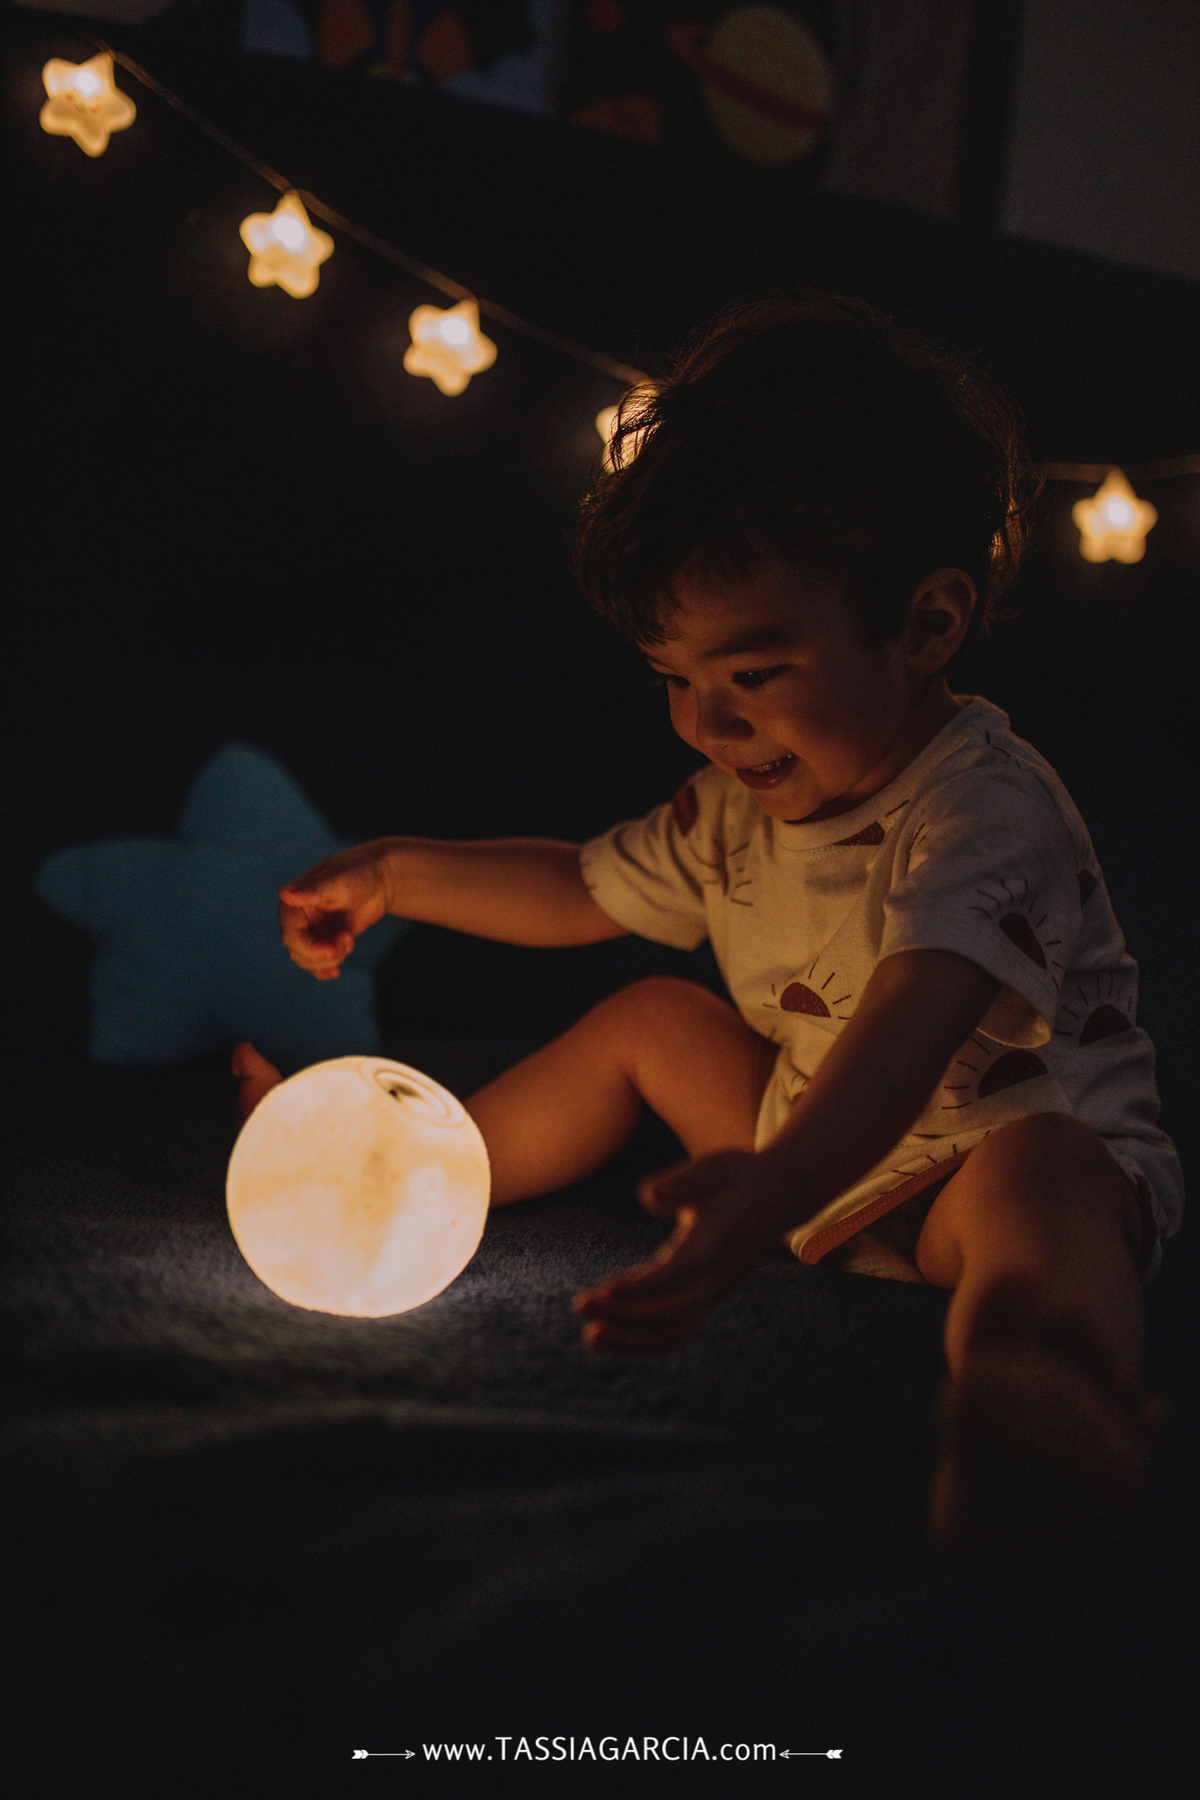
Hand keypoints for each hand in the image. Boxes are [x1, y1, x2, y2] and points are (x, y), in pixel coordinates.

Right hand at [278, 842, 390, 979]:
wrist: (380, 879)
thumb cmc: (357, 873)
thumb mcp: (336, 881)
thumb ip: (312, 891)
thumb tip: (283, 893)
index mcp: (293, 903)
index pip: (290, 934)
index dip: (309, 948)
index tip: (331, 950)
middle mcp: (299, 919)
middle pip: (298, 952)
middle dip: (324, 954)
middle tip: (347, 939)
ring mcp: (312, 931)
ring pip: (308, 961)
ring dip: (332, 958)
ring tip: (349, 939)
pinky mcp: (326, 940)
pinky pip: (318, 963)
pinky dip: (326, 969)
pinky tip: (336, 972)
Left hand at [573, 1149, 797, 1351]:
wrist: (778, 1197)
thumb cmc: (737, 1177)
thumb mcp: (714, 1167)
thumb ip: (684, 1181)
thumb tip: (650, 1197)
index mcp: (719, 1239)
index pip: (682, 1272)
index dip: (646, 1287)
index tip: (607, 1290)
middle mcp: (721, 1274)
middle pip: (676, 1310)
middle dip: (628, 1314)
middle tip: (581, 1305)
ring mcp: (717, 1291)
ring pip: (678, 1330)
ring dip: (634, 1338)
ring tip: (590, 1334)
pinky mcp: (708, 1297)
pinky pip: (678, 1329)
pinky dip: (644, 1337)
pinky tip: (609, 1329)